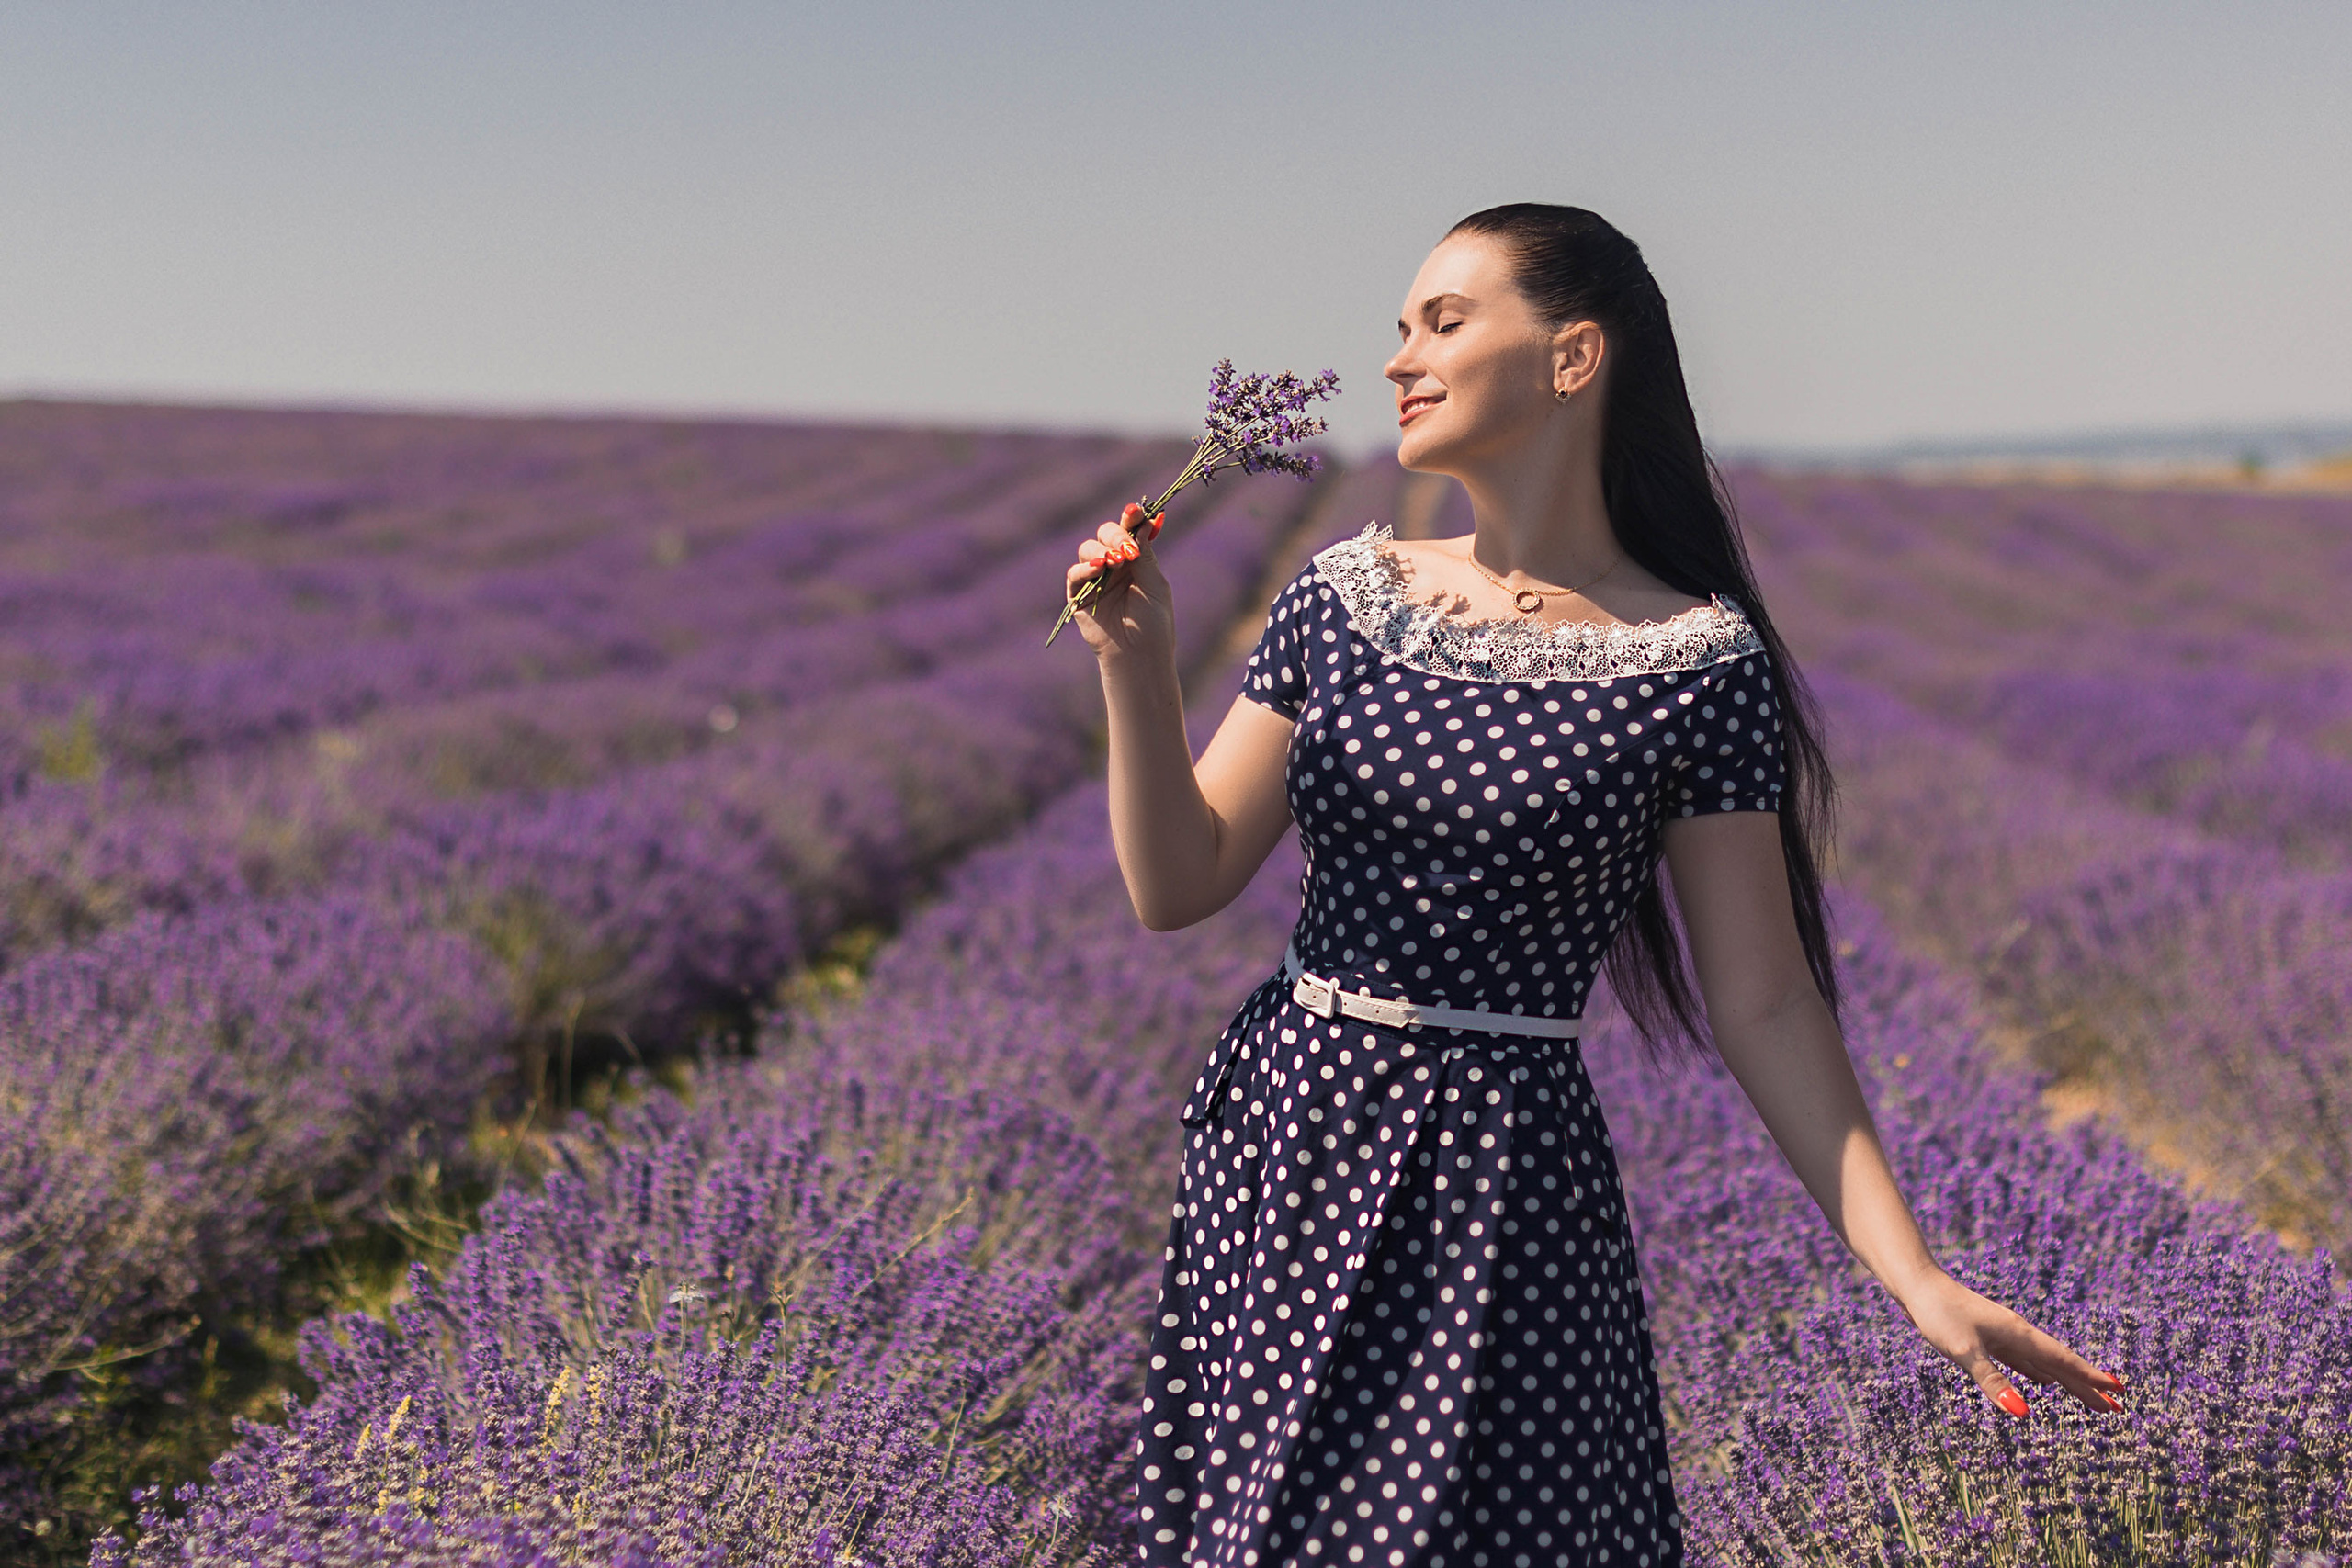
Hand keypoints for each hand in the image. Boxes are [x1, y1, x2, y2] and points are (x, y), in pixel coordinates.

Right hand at [1065, 504, 1172, 663]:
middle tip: (1127, 549)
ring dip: (1100, 551)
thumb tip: (1145, 520)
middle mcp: (1114, 565)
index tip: (1134, 511)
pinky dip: (1084, 568)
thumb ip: (1146, 554)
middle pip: (1105, 534)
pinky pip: (1074, 573)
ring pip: (1088, 548)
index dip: (1130, 518)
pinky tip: (1097, 569)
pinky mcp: (1078, 595)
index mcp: (1136, 560)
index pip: (1129, 531)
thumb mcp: (1154, 584)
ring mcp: (1095, 579)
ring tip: (1113, 561)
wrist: (1138, 654)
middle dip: (1115, 535)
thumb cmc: (1153, 623)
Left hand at [1897, 1270, 2127, 1417]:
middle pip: (2060, 1365)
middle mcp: (2018, 1334)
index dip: (2091, 1379)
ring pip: (2045, 1363)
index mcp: (2019, 1335)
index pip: (2063, 1362)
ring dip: (2068, 1381)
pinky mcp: (1988, 1338)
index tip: (2120, 1392)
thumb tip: (2023, 1414)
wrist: (1916, 1285)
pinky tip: (2043, 1381)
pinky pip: (2024, 1360)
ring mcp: (2004, 1335)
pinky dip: (2039, 1373)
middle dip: (2088, 1387)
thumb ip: (1993, 1381)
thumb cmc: (1938, 1314)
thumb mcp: (1964, 1350)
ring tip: (2090, 1397)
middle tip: (2116, 1408)